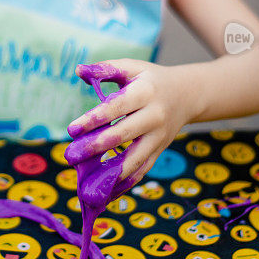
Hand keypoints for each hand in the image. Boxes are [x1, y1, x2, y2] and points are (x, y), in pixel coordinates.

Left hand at [66, 59, 202, 183]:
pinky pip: (142, 170)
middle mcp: (154, 116)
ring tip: (87, 181)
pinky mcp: (160, 151)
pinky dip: (125, 182)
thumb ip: (105, 68)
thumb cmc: (150, 79)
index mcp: (145, 92)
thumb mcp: (132, 67)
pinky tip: (106, 191)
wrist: (187, 95)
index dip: (93, 119)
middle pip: (123, 134)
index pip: (116, 108)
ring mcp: (159, 137)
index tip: (72, 130)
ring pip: (134, 158)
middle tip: (71, 155)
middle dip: (96, 146)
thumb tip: (78, 70)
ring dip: (110, 171)